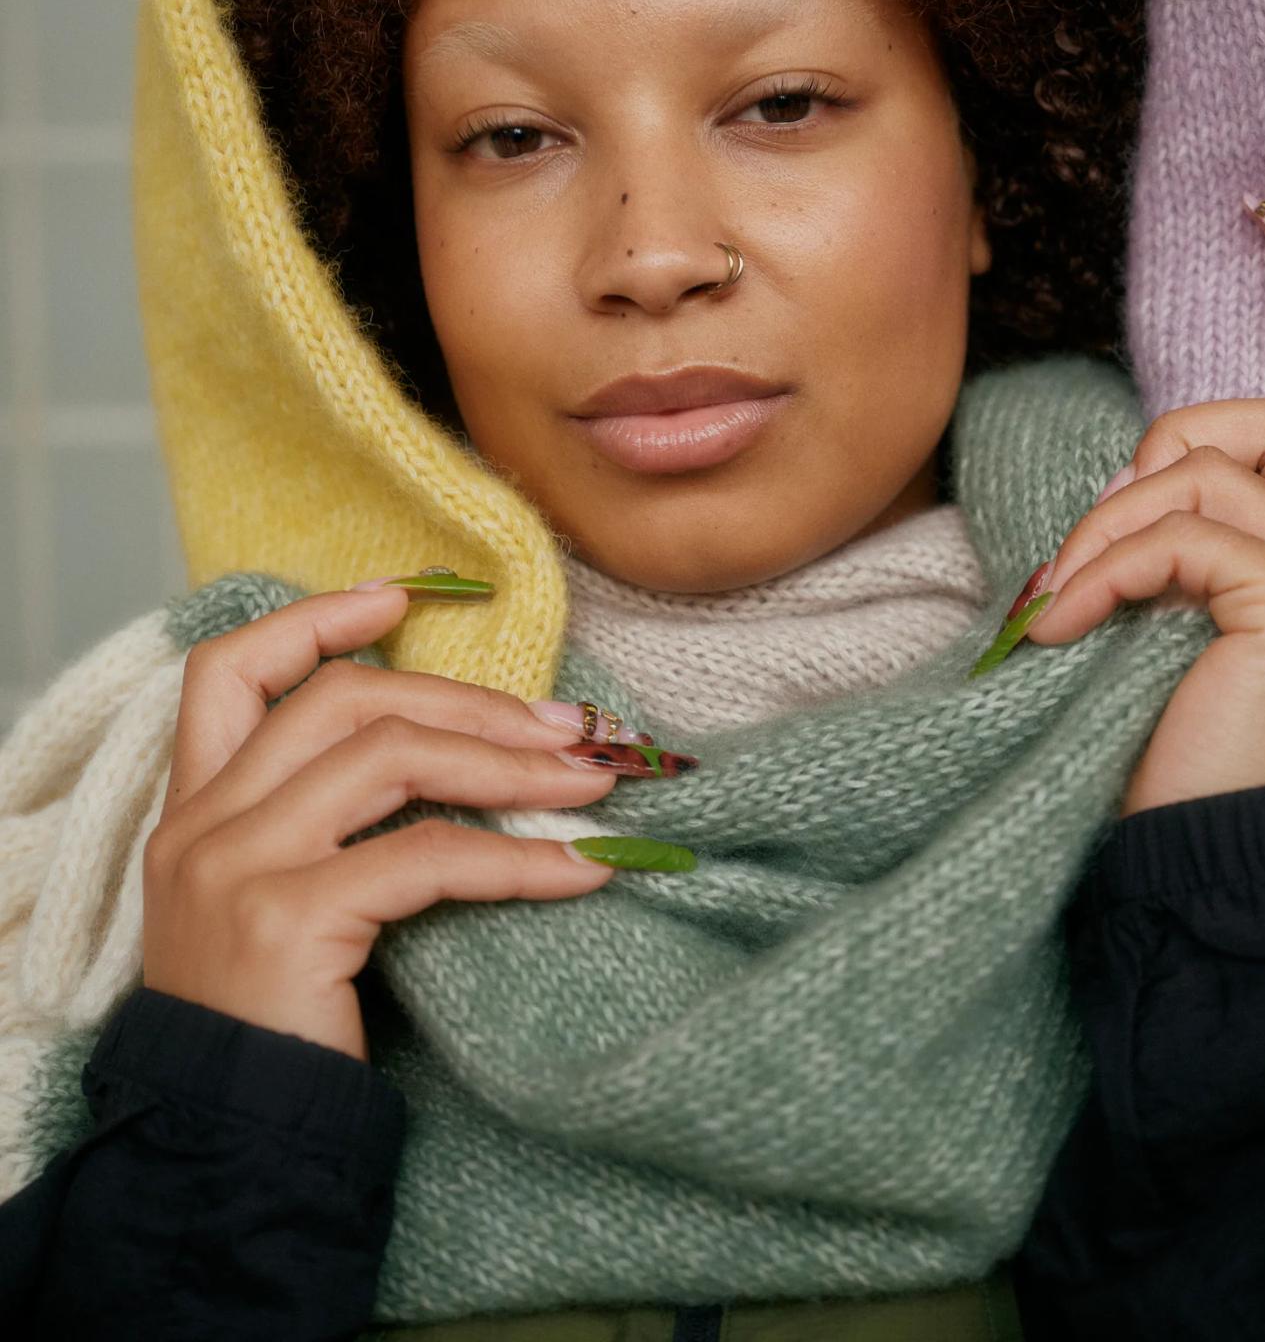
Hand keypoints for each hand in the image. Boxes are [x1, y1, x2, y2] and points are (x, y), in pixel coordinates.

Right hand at [143, 585, 617, 1060]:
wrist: (231, 1147)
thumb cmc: (278, 1022)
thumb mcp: (279, 901)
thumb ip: (328, 824)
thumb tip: (470, 752)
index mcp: (194, 809)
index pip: (228, 670)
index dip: (312, 619)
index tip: (397, 596)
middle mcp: (205, 824)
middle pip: (344, 701)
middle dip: (467, 702)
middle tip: (567, 727)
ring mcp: (238, 866)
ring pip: (390, 757)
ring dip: (507, 764)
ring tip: (591, 784)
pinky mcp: (286, 919)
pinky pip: (426, 857)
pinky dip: (516, 858)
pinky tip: (580, 871)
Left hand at [1027, 260, 1264, 815]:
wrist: (1206, 877)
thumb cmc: (1181, 771)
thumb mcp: (1186, 639)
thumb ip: (1194, 557)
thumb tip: (1135, 488)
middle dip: (1169, 447)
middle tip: (1102, 545)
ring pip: (1213, 468)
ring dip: (1110, 523)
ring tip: (1061, 602)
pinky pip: (1183, 531)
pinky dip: (1104, 566)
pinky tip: (1059, 626)